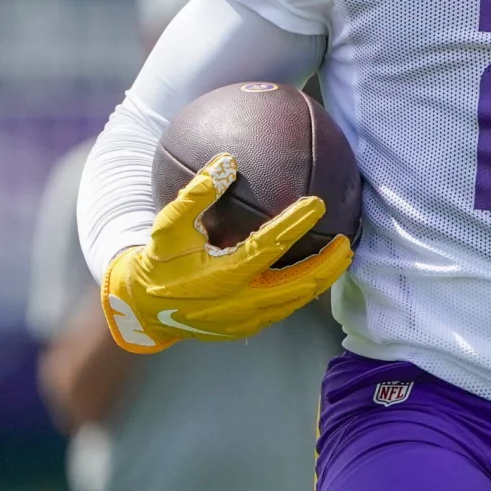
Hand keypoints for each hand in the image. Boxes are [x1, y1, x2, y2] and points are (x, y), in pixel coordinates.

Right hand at [101, 153, 351, 353]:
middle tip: (347, 240)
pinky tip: (319, 273)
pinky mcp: (247, 330)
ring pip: (295, 300)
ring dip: (322, 278)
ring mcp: (245, 321)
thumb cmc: (159, 262)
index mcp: (220, 276)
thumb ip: (195, 196)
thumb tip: (227, 161)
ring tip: (344, 255)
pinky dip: (304, 291)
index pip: (267, 246)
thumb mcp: (167, 227)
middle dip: (327, 263)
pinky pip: (284, 310)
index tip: (318, 202)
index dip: (294, 224)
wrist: (144, 310)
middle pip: (296, 284)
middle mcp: (238, 303)